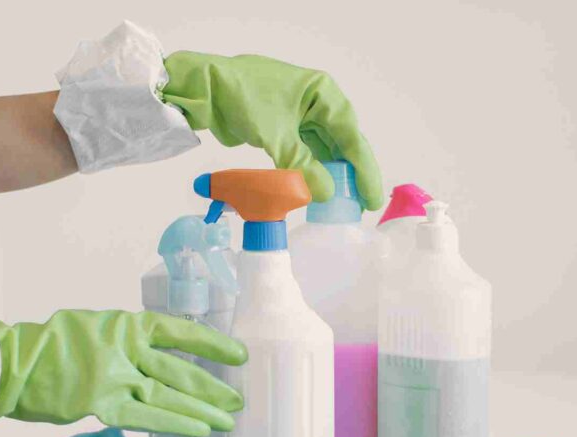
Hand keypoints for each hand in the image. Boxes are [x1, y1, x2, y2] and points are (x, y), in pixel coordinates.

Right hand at [0, 310, 247, 436]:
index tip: (238, 355)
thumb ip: (126, 341)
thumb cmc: (50, 345)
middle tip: (238, 400)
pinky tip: (199, 430)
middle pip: (179, 369)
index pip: (179, 331)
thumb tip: (157, 356)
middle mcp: (125, 348)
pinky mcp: (100, 405)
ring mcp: (114, 377)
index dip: (211, 344)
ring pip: (168, 394)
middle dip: (212, 387)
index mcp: (125, 325)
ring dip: (201, 409)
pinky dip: (174, 423)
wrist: (11, 363)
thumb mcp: (94, 327)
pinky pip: (145, 416)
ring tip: (228, 421)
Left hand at [162, 52, 383, 209]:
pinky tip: (318, 189)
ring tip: (342, 204)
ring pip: (324, 149)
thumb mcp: (277, 136)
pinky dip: (312, 169)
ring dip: (331, 174)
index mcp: (323, 94)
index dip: (364, 171)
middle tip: (360, 206)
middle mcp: (317, 102)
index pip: (351, 137)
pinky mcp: (285, 126)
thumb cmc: (243, 99)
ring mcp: (301, 114)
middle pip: (342, 143)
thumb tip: (326, 194)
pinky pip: (306, 151)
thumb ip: (303, 166)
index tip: (371, 199)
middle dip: (351, 175)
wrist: (205, 89)